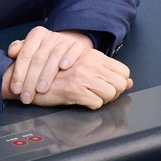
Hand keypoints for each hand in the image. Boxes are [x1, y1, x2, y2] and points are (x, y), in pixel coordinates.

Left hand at [3, 26, 92, 103]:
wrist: (70, 51)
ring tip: (41, 90)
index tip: (16, 89)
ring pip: (54, 56)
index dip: (19, 73)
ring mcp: (65, 40)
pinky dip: (67, 58)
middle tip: (26, 97)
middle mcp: (50, 36)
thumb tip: (11, 52)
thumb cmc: (47, 55)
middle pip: (38, 59)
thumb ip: (20, 52)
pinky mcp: (78, 46)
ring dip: (46, 75)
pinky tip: (63, 68)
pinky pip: (73, 50)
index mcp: (37, 35)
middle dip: (30, 80)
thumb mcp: (32, 52)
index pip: (25, 54)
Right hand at [3, 46, 132, 109]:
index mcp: (92, 55)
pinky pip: (96, 103)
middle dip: (114, 93)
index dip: (120, 83)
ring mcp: (83, 76)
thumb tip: (129, 81)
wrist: (30, 75)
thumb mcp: (80, 64)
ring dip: (103, 99)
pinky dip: (91, 105)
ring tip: (89, 97)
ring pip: (110, 93)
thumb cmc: (53, 71)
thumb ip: (105, 70)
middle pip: (120, 84)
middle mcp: (90, 63)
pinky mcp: (75, 89)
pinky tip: (80, 101)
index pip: (123, 71)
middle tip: (101, 95)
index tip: (111, 87)